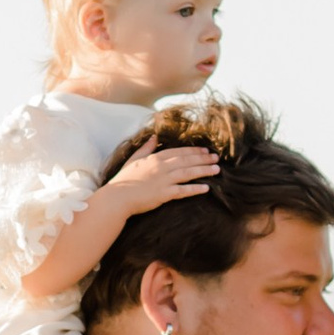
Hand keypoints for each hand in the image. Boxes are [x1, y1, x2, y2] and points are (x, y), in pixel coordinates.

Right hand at [98, 142, 218, 221]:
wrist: (117, 197)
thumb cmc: (123, 179)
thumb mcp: (134, 159)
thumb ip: (146, 148)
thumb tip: (154, 137)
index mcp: (155, 158)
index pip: (178, 152)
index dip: (193, 151)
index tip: (205, 150)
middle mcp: (161, 167)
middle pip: (186, 160)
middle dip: (203, 158)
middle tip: (216, 158)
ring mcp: (163, 180)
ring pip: (188, 173)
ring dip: (204, 171)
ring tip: (216, 170)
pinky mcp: (164, 194)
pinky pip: (183, 191)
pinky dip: (195, 189)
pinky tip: (206, 188)